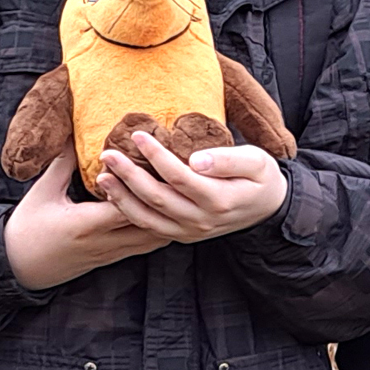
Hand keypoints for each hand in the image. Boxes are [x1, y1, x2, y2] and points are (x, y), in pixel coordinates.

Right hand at [3, 153, 175, 288]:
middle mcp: (104, 241)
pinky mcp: (112, 259)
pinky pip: (144, 246)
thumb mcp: (42, 192)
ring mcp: (111, 253)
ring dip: (166, 217)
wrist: (18, 266)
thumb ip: (62, 164)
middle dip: (163, 202)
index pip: (125, 205)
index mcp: (86, 224)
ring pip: (152, 239)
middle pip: (147, 223)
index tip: (151, 163)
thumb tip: (73, 133)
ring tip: (178, 194)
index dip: (140, 186)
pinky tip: (167, 213)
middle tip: (177, 177)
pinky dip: (158, 229)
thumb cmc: (27, 228)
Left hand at [99, 133, 287, 242]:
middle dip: (129, 176)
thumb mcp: (257, 161)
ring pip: (148, 218)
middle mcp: (202, 220)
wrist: (267, 208)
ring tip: (102, 177)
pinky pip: (150, 227)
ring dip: (122, 198)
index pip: (180, 177)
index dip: (157, 156)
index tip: (139, 135)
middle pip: (158, 198)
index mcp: (219, 200)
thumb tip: (196, 160)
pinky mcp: (182, 234)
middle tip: (108, 154)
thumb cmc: (260, 177)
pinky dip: (129, 212)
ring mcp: (191, 231)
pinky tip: (114, 195)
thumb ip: (228, 159)